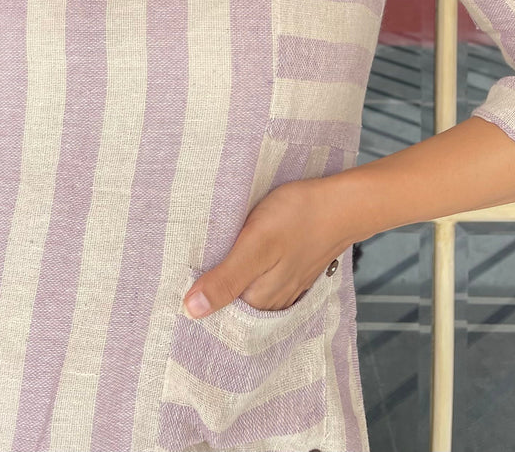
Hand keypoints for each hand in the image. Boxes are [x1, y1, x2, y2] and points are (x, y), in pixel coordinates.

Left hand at [182, 174, 366, 318]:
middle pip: (230, 303)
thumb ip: (226, 278)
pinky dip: (245, 272)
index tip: (173, 284)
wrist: (341, 203)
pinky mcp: (290, 270)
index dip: (195, 297)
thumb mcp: (256, 243)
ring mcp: (284, 287)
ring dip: (227, 279)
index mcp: (259, 300)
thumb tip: (192, 310)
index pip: (217, 312)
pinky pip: (260, 280)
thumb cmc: (298, 217)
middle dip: (209, 289)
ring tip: (203, 262)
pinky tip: (236, 257)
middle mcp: (271, 301)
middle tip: (182, 268)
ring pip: (245, 291)